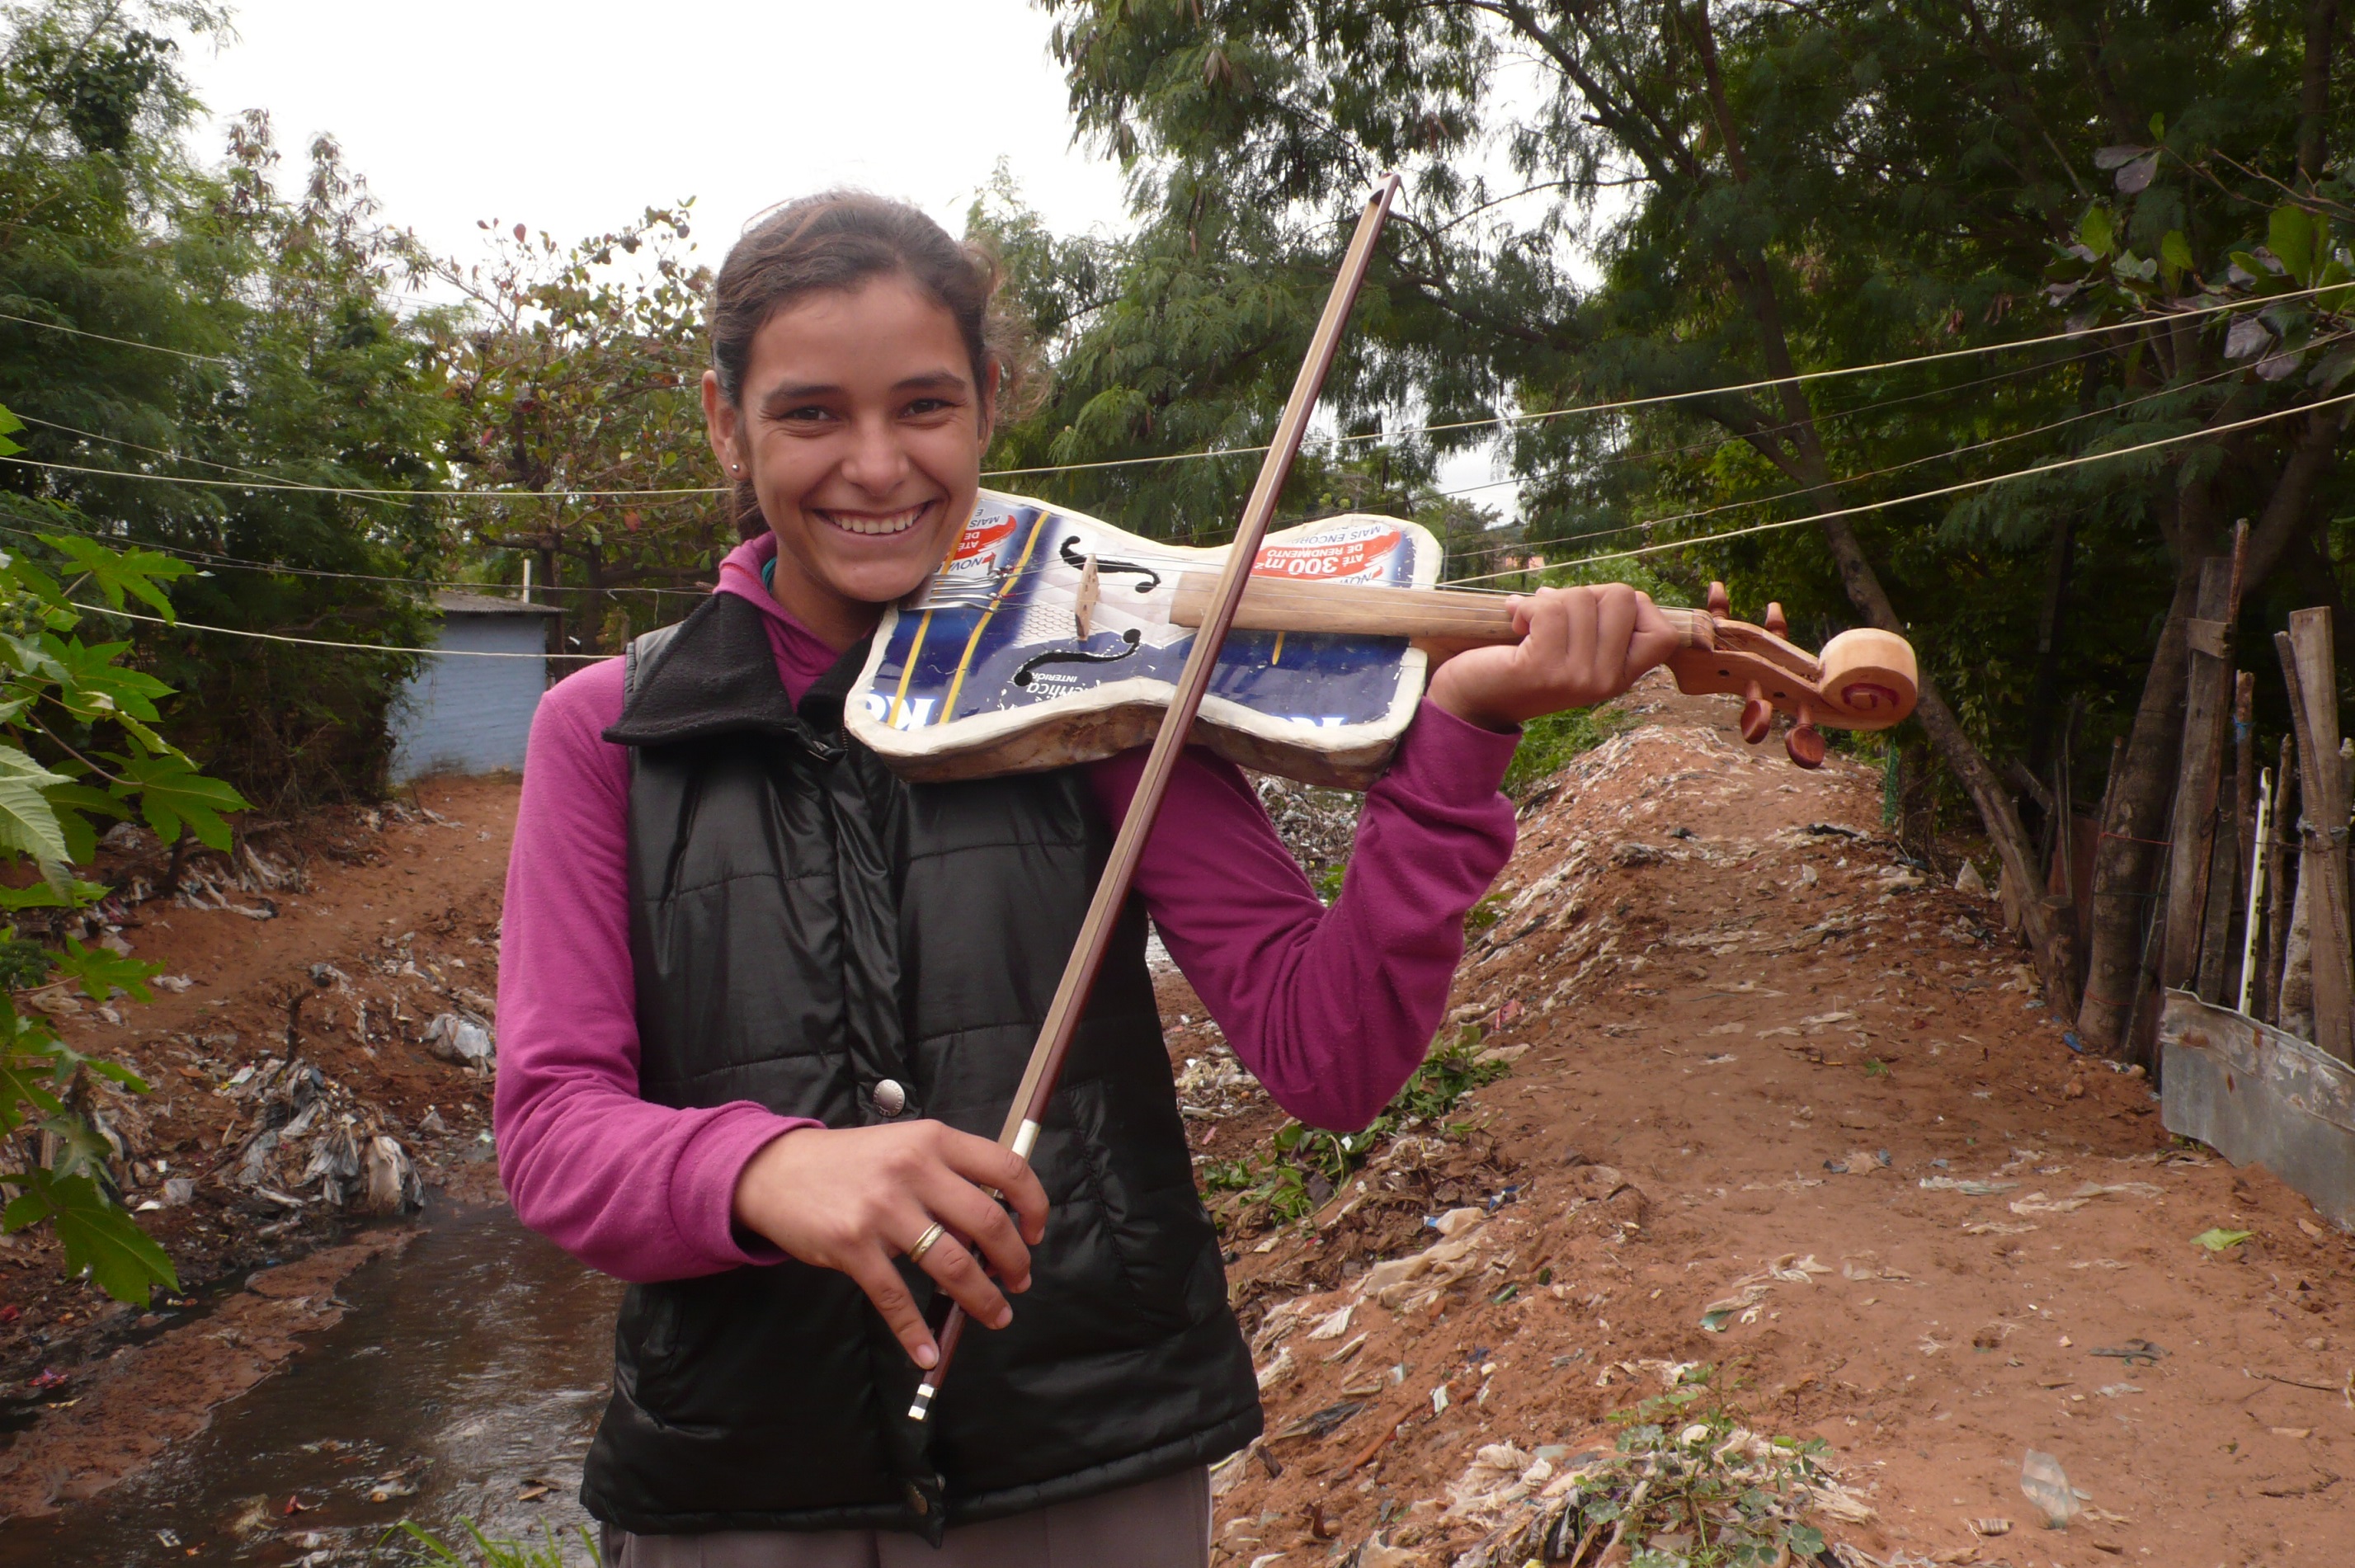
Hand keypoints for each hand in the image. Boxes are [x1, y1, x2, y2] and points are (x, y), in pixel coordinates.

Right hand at [731, 1121, 1049, 1368]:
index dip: (1033, 1205)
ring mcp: (882, 1209)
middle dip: (1012, 1261)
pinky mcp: (852, 1246)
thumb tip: (997, 1223)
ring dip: (981, 1298)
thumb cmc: (850, 1163)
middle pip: (988, 1222)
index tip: (1035, 1233)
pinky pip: (895, 1298)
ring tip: (995, 1314)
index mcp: (932, 1140)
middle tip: (1018, 1282)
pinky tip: (927, 1352)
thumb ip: (948, 1173)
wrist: (777, 1170)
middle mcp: (912, 1170)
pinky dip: (915, 1333)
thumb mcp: (904, 1146)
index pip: (1006, 1168)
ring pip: (951, 1263)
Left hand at [1425, 583, 1680, 731]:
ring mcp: (1577, 677)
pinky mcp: (1544, 668)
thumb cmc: (1521, 666)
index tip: (1596, 613)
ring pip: (1581, 597)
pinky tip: (1514, 623)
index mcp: (1620, 678)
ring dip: (1549, 599)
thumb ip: (1596, 625)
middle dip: (1583, 593)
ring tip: (1529, 623)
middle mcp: (1606, 682)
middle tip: (1554, 616)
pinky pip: (1550, 608)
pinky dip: (1526, 606)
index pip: (1663, 634)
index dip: (1637, 607)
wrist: (1472, 704)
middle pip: (1622, 597)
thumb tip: (1601, 591)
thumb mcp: (1572, 651)